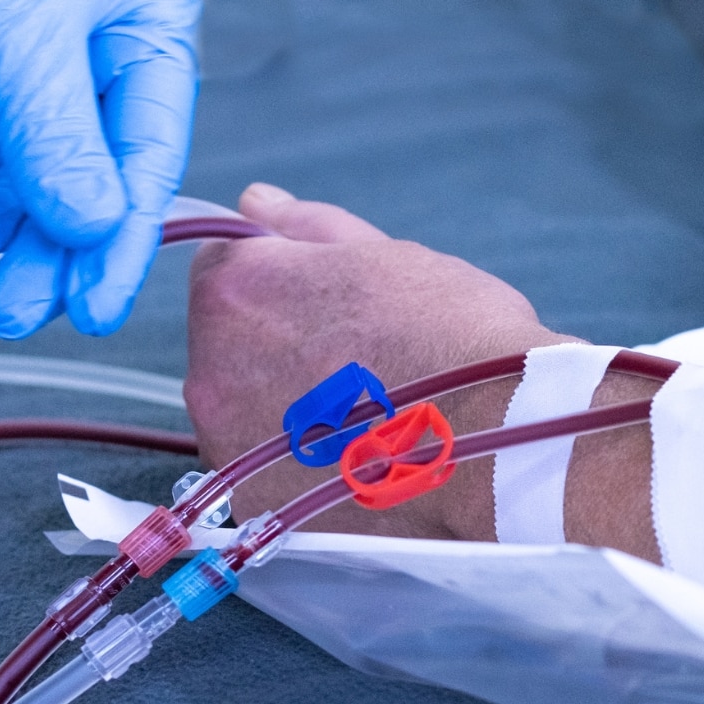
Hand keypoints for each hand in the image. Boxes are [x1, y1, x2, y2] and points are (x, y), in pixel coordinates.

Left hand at [0, 0, 199, 339]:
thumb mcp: (9, 28)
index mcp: (149, 25)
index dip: (119, 242)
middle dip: (49, 249)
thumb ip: (53, 137)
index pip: (149, 158)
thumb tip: (91, 230)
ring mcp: (47, 76)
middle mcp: (110, 55)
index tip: (90, 312)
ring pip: (39, 186)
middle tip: (8, 311)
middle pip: (95, 185)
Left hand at [185, 185, 566, 536]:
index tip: (324, 298)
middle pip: (224, 343)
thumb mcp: (382, 254)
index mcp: (231, 290)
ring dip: (282, 404)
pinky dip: (296, 460)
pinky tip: (353, 455)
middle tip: (354, 355)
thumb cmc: (448, 335)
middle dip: (274, 342)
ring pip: (241, 409)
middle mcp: (208, 369)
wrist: (495, 445)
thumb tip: (254, 201)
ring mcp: (226, 444)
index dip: (277, 278)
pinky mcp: (255, 503)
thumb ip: (304, 227)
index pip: (221, 268)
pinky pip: (263, 469)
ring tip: (361, 412)